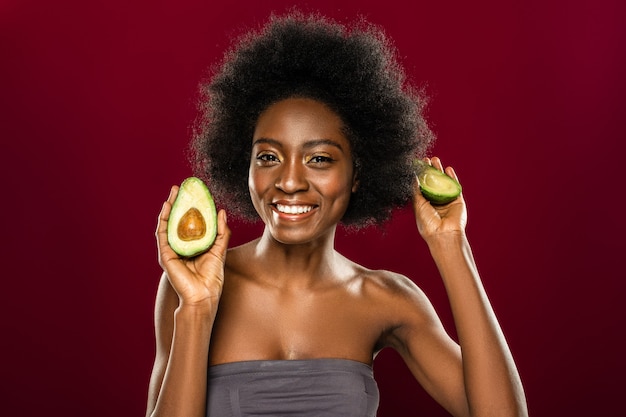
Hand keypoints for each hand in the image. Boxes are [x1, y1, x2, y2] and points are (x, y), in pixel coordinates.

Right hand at [155, 185, 230, 309]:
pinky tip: (167, 207)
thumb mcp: (219, 249)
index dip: (190, 207)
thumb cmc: (211, 277)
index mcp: (192, 245)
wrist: (203, 295)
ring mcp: (171, 250)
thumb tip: (221, 211)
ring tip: (174, 192)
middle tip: (181, 187)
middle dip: (178, 202)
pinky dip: (164, 219)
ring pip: (168, 223)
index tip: (194, 192)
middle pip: (177, 220)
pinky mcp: (165, 255)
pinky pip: (162, 233)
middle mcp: (179, 246)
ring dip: (169, 206)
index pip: (189, 222)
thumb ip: (220, 231)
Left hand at [412, 157, 466, 241]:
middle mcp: (436, 202)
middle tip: (428, 159)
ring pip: (443, 183)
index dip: (421, 175)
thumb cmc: (427, 223)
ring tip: (436, 160)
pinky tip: (448, 169)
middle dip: (430, 171)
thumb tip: (414, 176)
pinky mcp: (457, 201)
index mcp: (424, 204)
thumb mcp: (418, 204)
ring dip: (440, 171)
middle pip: (433, 182)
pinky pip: (455, 187)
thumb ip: (417, 190)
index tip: (418, 165)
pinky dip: (452, 178)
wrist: (443, 233)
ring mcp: (447, 201)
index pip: (422, 186)